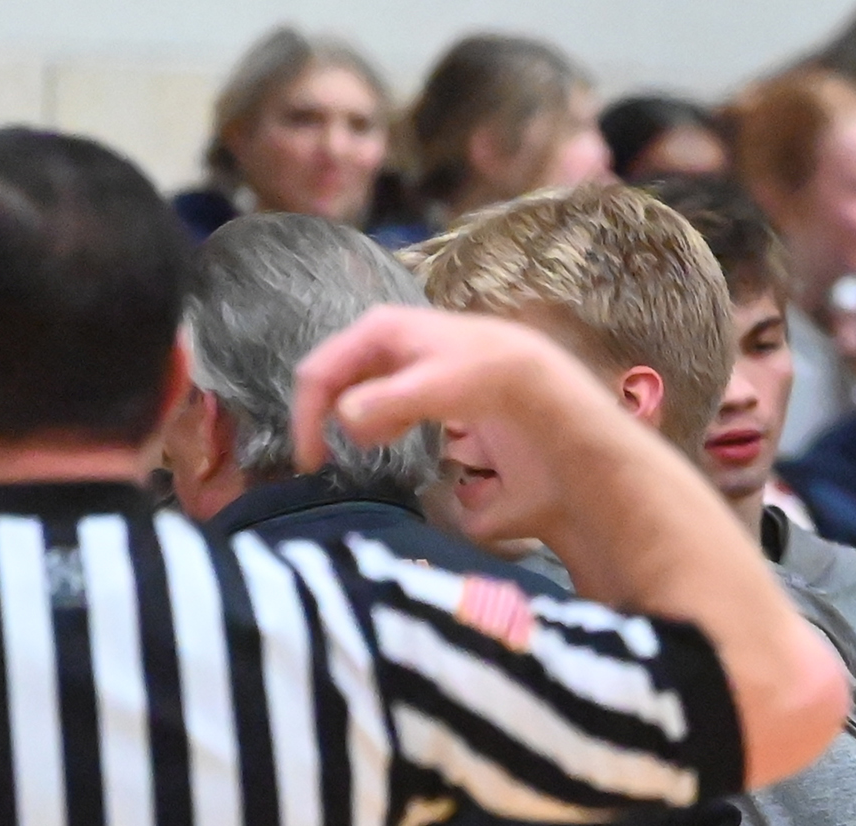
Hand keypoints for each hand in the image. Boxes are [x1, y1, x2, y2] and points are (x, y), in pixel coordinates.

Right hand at [293, 304, 605, 470]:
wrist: (548, 382)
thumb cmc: (492, 378)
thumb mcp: (436, 387)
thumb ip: (386, 403)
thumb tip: (344, 418)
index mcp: (378, 330)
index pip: (319, 371)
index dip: (307, 418)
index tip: (312, 465)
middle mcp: (386, 340)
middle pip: (337, 383)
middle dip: (331, 420)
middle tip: (340, 461)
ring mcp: (407, 360)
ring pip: (362, 396)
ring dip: (362, 425)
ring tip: (381, 448)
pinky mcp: (428, 383)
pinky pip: (389, 405)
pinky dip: (386, 425)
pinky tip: (401, 438)